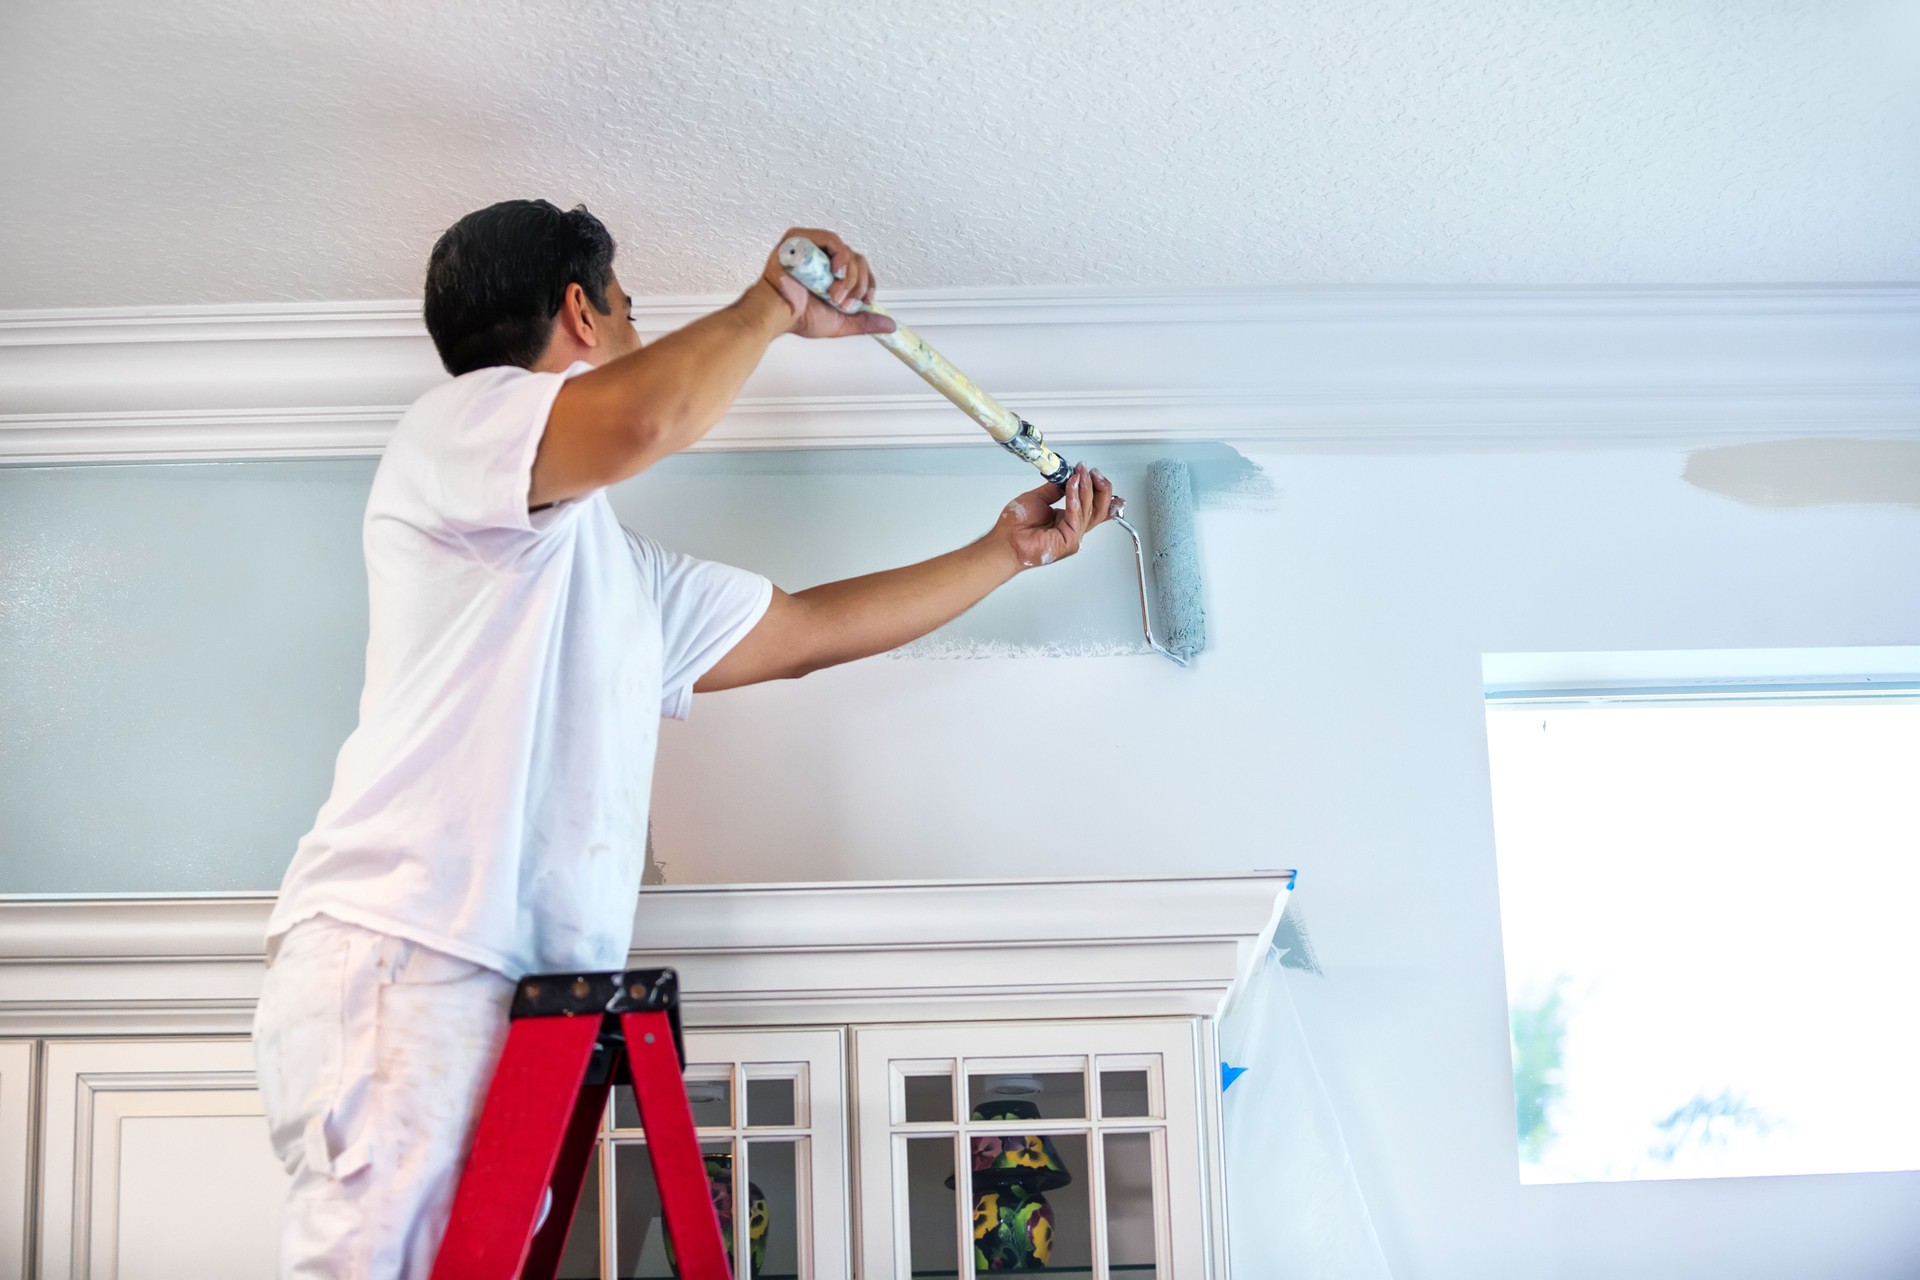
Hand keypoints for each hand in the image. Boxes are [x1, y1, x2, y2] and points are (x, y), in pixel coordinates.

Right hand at [759, 227, 896, 339]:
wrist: (776, 314)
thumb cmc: (798, 317)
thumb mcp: (840, 322)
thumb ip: (864, 321)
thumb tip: (889, 325)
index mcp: (831, 273)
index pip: (860, 268)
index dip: (868, 283)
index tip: (865, 301)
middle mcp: (823, 258)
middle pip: (857, 260)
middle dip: (858, 284)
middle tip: (845, 302)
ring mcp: (812, 247)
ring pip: (847, 251)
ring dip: (849, 275)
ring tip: (835, 294)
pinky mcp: (800, 239)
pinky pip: (830, 239)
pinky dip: (840, 256)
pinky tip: (835, 273)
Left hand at [992, 465, 1115, 570]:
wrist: (1005, 541)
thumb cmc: (1016, 527)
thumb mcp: (1038, 498)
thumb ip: (1055, 489)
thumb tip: (1067, 476)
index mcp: (1068, 520)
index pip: (1093, 505)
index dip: (1097, 488)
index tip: (1093, 473)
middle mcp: (1073, 528)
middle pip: (1099, 509)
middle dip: (1100, 488)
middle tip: (1093, 473)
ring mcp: (1073, 536)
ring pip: (1089, 510)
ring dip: (1085, 488)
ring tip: (1080, 474)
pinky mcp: (1069, 540)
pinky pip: (1076, 516)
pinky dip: (1075, 498)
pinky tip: (1072, 485)